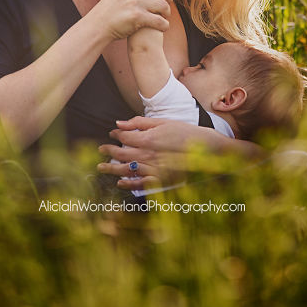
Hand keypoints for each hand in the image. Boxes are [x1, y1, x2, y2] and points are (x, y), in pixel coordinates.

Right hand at [88, 0, 184, 40]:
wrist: (98, 24)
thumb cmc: (115, 7)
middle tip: (168, 6)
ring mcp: (135, 1)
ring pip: (165, 6)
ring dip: (167, 14)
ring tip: (163, 17)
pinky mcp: (137, 16)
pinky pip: (160, 21)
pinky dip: (164, 25)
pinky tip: (162, 27)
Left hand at [96, 118, 227, 187]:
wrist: (206, 149)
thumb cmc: (186, 133)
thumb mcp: (164, 122)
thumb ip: (141, 122)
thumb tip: (119, 123)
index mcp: (147, 139)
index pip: (124, 137)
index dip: (115, 135)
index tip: (112, 134)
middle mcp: (147, 155)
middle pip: (120, 154)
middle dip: (108, 151)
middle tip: (101, 149)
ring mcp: (153, 169)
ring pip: (126, 170)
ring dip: (111, 168)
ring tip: (102, 167)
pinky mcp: (160, 180)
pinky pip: (139, 184)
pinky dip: (128, 183)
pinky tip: (121, 182)